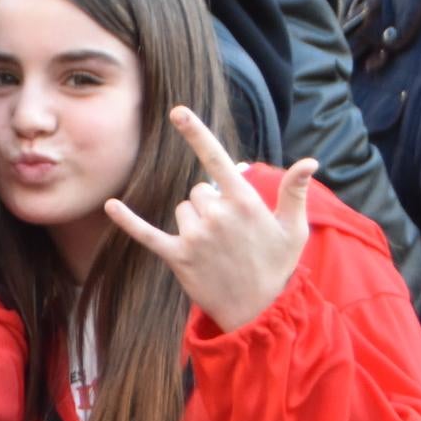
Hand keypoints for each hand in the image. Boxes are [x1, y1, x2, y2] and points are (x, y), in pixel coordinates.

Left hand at [100, 110, 315, 333]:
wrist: (259, 310)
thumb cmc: (277, 265)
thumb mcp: (295, 228)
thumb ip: (295, 192)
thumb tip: (310, 161)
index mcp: (244, 202)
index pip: (216, 159)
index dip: (196, 133)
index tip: (177, 111)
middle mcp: (217, 215)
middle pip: (198, 190)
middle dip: (210, 204)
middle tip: (230, 232)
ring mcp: (195, 236)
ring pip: (182, 210)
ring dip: (194, 221)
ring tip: (215, 246)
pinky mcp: (177, 257)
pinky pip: (146, 233)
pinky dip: (128, 220)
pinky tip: (110, 205)